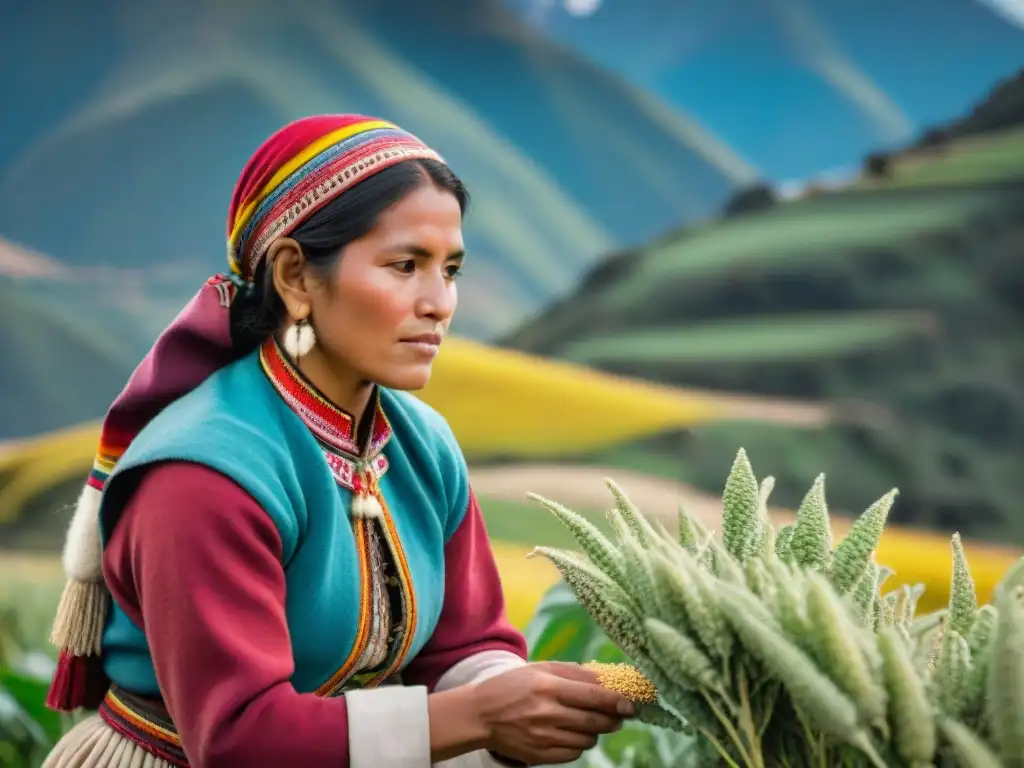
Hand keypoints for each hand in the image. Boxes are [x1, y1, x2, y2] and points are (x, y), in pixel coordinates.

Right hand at [471, 661, 634, 765]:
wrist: (481, 714)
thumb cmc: (513, 686)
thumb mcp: (540, 668)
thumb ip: (574, 672)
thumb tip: (607, 679)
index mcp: (548, 686)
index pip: (593, 695)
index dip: (617, 701)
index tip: (631, 704)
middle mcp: (547, 712)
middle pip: (595, 721)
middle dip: (614, 719)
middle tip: (621, 715)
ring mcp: (543, 737)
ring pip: (587, 739)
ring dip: (596, 731)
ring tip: (592, 722)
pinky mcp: (540, 755)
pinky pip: (574, 753)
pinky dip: (580, 744)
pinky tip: (574, 733)